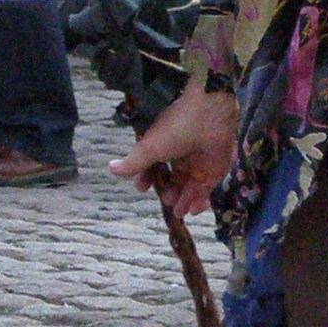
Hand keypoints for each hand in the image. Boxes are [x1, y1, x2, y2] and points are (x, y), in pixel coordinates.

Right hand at [111, 72, 238, 219]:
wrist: (210, 114)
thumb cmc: (176, 128)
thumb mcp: (150, 147)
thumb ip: (133, 162)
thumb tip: (111, 168)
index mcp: (165, 145)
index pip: (154, 166)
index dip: (147, 178)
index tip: (142, 188)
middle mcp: (182, 154)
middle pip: (173, 179)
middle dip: (168, 193)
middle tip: (166, 201)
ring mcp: (200, 162)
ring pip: (190, 187)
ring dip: (183, 201)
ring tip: (178, 211)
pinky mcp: (216, 168)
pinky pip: (207, 189)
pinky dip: (199, 201)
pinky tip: (192, 210)